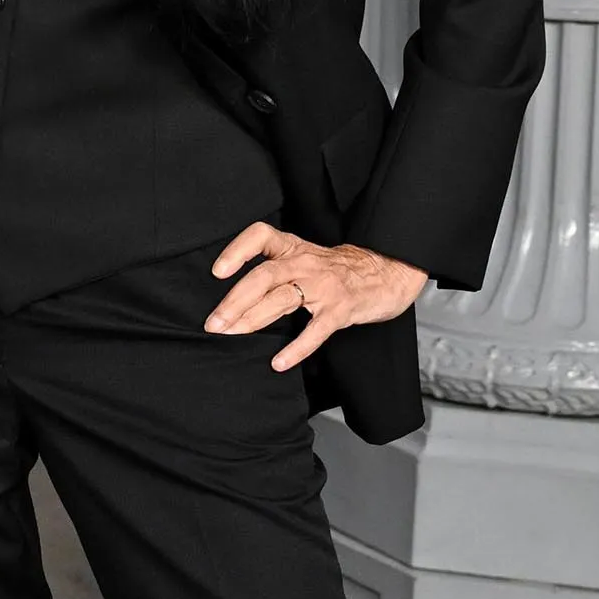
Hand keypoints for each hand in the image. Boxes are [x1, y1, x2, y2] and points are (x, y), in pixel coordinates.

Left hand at [205, 221, 427, 372]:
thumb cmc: (335, 268)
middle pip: (263, 276)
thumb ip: (274, 267)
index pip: (260, 236)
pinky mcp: (340, 310)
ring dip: (252, 319)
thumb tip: (232, 296)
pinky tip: (278, 362)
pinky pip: (315, 330)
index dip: (237, 250)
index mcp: (292, 248)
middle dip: (234, 301)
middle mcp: (304, 263)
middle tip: (213, 322)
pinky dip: (296, 348)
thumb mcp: (303, 256)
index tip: (217, 271)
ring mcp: (323, 286)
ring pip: (282, 299)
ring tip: (231, 335)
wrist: (385, 272)